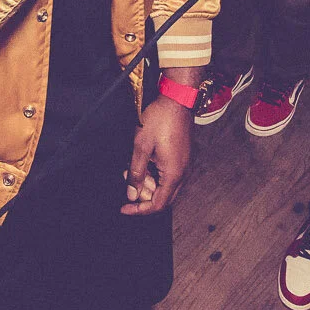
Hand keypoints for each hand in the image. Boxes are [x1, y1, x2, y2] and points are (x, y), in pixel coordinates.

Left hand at [123, 95, 192, 215]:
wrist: (177, 99)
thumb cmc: (160, 120)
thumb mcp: (141, 147)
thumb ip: (136, 173)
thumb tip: (132, 194)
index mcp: (173, 174)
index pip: (157, 204)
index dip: (139, 210)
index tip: (124, 208)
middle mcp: (183, 173)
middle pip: (163, 198)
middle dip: (143, 196)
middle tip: (128, 185)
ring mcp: (184, 165)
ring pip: (165, 186)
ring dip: (147, 183)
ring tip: (130, 169)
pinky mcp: (182, 157)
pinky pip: (168, 174)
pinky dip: (154, 174)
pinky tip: (142, 162)